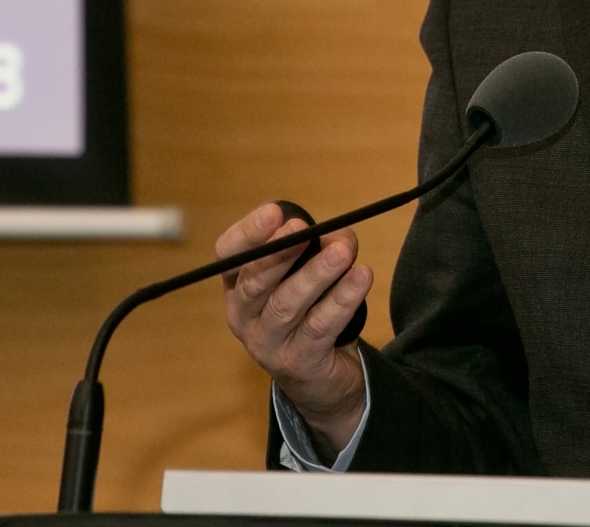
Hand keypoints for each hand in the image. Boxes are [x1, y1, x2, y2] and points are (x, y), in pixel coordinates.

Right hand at [217, 202, 372, 457]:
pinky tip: (361, 279)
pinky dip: (341, 301)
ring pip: (286, 304)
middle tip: (304, 228)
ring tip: (343, 251)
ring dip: (316, 274)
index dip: (248, 233)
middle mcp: (243, 315)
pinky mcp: (297, 363)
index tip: (274, 211)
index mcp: (238, 286)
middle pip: (253, 282)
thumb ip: (317, 250)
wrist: (319, 378)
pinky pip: (319, 327)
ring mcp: (267, 343)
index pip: (229, 255)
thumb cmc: (307, 313)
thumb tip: (339, 235)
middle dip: (279, 252)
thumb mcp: (305, 276)